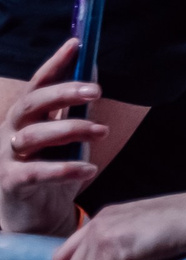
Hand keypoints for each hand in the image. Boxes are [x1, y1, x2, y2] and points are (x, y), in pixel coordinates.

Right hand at [1, 39, 105, 234]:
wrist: (34, 216)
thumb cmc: (51, 168)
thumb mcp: (66, 135)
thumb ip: (73, 107)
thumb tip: (92, 67)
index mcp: (25, 117)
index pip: (37, 84)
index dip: (55, 63)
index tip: (77, 44)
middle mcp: (10, 132)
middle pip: (32, 104)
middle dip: (63, 93)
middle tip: (97, 91)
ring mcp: (7, 157)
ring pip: (32, 136)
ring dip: (70, 130)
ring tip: (102, 131)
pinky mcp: (11, 183)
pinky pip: (35, 173)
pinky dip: (63, 169)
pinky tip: (89, 168)